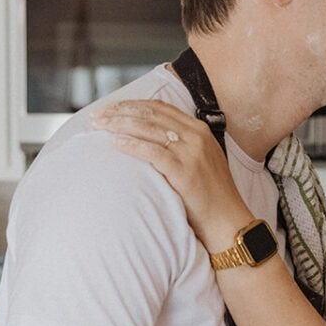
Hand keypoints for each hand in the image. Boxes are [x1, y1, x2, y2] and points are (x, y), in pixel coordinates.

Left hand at [93, 100, 249, 246]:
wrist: (228, 220)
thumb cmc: (210, 196)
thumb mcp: (200, 161)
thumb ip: (181, 145)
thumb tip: (150, 138)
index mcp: (199, 130)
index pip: (160, 108)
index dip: (132, 105)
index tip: (111, 108)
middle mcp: (196, 136)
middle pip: (150, 114)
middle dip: (120, 112)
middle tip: (97, 116)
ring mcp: (191, 153)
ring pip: (148, 129)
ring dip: (120, 125)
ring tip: (99, 126)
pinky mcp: (185, 171)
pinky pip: (153, 152)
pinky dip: (132, 145)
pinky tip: (116, 144)